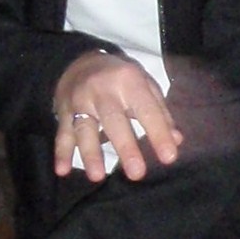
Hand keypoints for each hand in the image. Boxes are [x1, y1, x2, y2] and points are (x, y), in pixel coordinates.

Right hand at [54, 50, 181, 181]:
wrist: (80, 61)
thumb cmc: (121, 78)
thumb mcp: (145, 86)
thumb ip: (161, 113)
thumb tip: (177, 141)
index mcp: (129, 81)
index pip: (147, 111)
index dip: (158, 134)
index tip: (169, 158)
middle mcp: (102, 90)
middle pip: (114, 121)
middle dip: (126, 147)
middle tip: (137, 174)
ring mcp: (80, 101)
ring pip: (85, 129)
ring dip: (90, 154)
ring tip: (97, 177)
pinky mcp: (63, 111)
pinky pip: (63, 133)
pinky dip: (61, 153)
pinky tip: (62, 170)